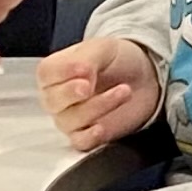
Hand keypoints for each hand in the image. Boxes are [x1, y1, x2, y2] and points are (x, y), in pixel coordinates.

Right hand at [38, 38, 164, 152]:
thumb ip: (87, 59)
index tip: (85, 68)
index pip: (46, 74)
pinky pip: (80, 142)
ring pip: (70, 121)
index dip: (63, 72)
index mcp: (56, 72)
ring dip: (97, 106)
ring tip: (124, 90)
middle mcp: (58, 97)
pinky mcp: (87, 135)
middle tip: (89, 85)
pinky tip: (101, 128)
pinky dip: (89, 136)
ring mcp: (71, 118)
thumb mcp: (103, 49)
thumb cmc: (117, 60)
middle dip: (71, 93)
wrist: (145, 77)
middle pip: (53, 100)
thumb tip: (82, 74)